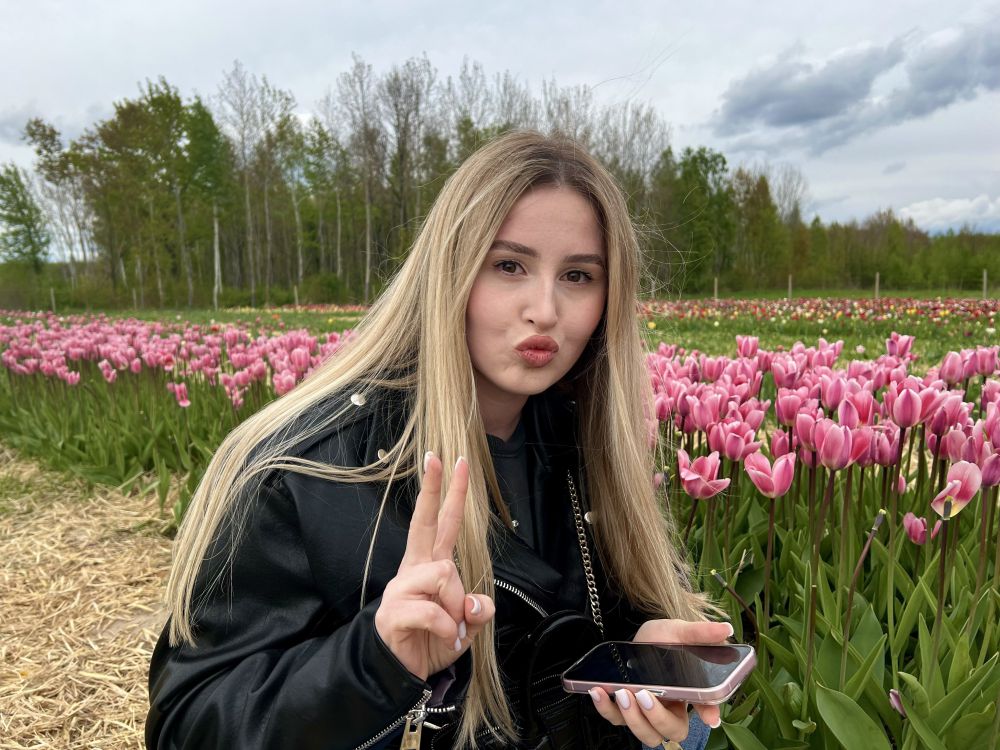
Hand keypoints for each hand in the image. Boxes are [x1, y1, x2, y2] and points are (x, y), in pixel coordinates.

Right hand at [374, 453, 495, 680]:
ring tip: (451, 627)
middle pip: (424, 522)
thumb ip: (479, 611)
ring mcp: (401, 588)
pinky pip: (433, 611)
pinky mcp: (394, 611)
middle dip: (432, 489)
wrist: (401, 676)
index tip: (455, 462)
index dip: (449, 494)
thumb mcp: (467, 627)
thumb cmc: (433, 642)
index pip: (443, 523)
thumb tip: (477, 604)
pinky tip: (445, 638)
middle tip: (437, 457)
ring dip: (455, 606)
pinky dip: (448, 629)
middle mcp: (414, 569)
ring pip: (443, 573)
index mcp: (431, 566)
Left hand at [587, 619, 733, 745]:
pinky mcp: (622, 708)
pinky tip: (598, 691)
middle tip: (645, 696)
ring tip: (624, 693)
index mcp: (689, 694)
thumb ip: (700, 633)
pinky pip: (614, 718)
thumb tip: (725, 629)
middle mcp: (669, 708)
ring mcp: (644, 711)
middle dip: (657, 718)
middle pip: (670, 730)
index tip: (708, 716)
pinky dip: (606, 708)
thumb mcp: (680, 631)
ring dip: (633, 718)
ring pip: (645, 733)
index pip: (705, 710)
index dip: (708, 714)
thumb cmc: (663, 638)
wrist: (636, 636)